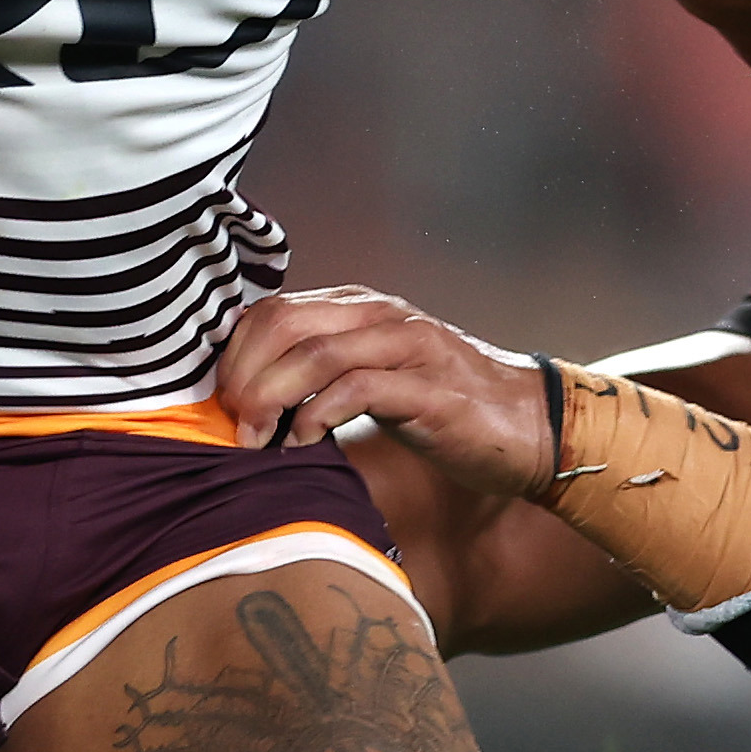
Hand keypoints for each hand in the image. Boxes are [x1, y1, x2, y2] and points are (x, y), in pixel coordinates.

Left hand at [214, 285, 555, 494]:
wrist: (530, 425)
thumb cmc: (442, 406)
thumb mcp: (372, 375)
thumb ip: (321, 370)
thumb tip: (250, 395)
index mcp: (359, 306)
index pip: (272, 311)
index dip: (235, 354)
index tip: (221, 399)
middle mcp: (380, 316)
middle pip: (283, 326)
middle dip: (244, 375)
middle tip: (232, 422)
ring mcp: (406, 348)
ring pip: (314, 353)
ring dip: (271, 398)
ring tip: (254, 438)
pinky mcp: (427, 388)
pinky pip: (355, 390)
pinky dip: (315, 417)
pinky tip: (301, 444)